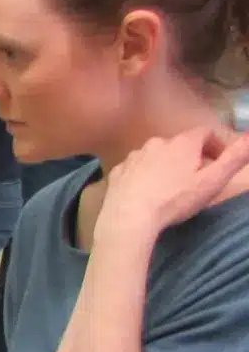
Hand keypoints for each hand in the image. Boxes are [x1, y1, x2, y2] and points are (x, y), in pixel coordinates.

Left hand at [101, 127, 248, 238]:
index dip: (216, 145)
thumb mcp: (212, 181)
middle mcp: (156, 142)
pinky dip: (144, 175)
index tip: (221, 162)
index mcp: (182, 143)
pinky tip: (146, 192)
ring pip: (156, 155)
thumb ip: (234, 158)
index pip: (205, 133)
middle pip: (180, 144)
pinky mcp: (117, 171)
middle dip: (192, 157)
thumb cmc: (175, 200)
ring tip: (171, 187)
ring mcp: (134, 156)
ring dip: (167, 165)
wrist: (128, 218)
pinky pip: (136, 167)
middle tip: (197, 179)